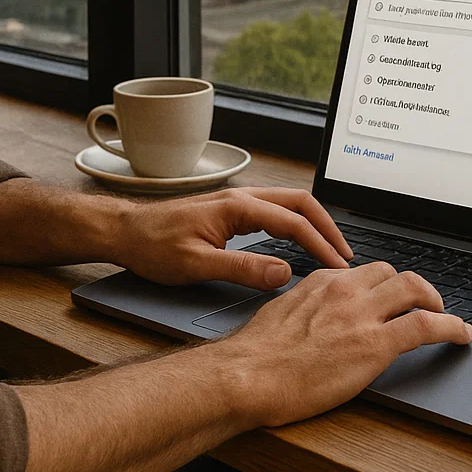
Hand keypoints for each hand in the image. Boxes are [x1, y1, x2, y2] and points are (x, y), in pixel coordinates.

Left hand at [109, 187, 354, 290]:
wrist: (125, 232)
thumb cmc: (153, 246)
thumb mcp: (196, 265)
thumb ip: (242, 269)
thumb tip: (284, 273)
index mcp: (238, 207)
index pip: (293, 222)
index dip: (320, 244)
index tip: (338, 266)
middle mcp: (241, 198)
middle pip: (299, 203)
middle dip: (327, 227)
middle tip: (345, 254)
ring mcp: (237, 203)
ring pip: (288, 205)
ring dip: (312, 224)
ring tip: (330, 249)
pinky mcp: (231, 212)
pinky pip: (274, 212)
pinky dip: (295, 225)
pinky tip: (298, 244)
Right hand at [213, 263, 471, 426]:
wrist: (248, 375)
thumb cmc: (255, 356)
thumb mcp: (280, 315)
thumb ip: (305, 308)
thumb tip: (314, 316)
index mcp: (321, 282)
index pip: (362, 271)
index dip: (382, 283)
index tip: (388, 294)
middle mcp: (345, 289)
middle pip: (393, 272)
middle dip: (411, 286)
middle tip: (421, 302)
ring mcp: (363, 314)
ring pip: (415, 289)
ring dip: (436, 300)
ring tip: (446, 314)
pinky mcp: (377, 343)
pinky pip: (427, 325)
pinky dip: (452, 326)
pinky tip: (461, 334)